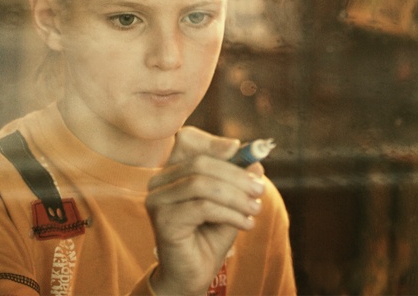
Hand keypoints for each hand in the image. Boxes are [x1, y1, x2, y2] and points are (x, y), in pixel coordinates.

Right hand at [145, 126, 264, 295]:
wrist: (191, 276)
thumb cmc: (207, 237)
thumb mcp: (228, 204)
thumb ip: (237, 183)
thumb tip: (256, 163)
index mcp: (171, 171)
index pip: (189, 142)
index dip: (215, 143)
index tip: (244, 151)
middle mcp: (158, 182)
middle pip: (200, 163)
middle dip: (235, 175)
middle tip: (260, 189)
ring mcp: (158, 200)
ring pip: (202, 185)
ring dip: (235, 196)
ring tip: (255, 209)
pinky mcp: (164, 220)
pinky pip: (203, 207)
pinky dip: (229, 213)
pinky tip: (245, 224)